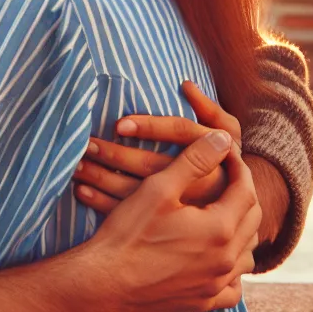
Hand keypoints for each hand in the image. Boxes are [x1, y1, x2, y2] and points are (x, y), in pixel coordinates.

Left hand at [75, 81, 241, 212]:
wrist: (236, 218)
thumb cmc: (227, 165)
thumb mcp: (230, 136)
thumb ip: (211, 111)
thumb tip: (186, 85)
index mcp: (212, 157)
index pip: (179, 136)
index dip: (150, 127)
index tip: (119, 124)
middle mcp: (196, 184)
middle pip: (149, 166)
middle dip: (114, 154)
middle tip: (85, 143)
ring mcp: (178, 209)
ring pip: (134, 193)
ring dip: (101, 177)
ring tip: (76, 164)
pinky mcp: (162, 227)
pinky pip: (129, 216)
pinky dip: (101, 203)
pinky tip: (81, 190)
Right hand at [77, 127, 260, 311]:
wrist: (103, 283)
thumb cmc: (128, 233)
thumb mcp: (160, 188)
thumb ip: (195, 161)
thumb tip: (224, 140)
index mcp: (221, 229)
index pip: (246, 190)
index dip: (239, 168)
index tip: (227, 156)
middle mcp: (226, 259)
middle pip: (252, 220)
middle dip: (243, 195)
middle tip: (228, 179)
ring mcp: (216, 284)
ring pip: (247, 254)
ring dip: (242, 231)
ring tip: (224, 215)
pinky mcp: (202, 302)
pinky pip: (233, 288)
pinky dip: (232, 271)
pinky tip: (219, 261)